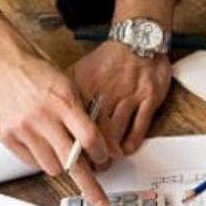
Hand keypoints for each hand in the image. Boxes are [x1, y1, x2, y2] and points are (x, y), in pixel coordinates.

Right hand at [0, 52, 114, 205]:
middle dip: (90, 186)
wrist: (4, 64)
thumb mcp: (72, 88)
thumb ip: (86, 119)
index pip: (90, 139)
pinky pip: (33, 163)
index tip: (105, 162)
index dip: (101, 155)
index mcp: (64, 102)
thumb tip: (102, 152)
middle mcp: (43, 117)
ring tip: (60, 150)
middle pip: (73, 163)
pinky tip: (42, 143)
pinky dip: (42, 160)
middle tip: (102, 203)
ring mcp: (23, 128)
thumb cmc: (42, 77)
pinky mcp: (7, 137)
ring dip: (62, 165)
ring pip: (52, 168)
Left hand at [71, 41, 171, 156]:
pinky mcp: (148, 98)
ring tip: (107, 160)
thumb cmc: (110, 60)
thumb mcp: (81, 72)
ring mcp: (129, 94)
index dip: (73, 140)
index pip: (75, 119)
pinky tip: (126, 150)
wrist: (137, 40)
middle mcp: (106, 90)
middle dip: (93, 153)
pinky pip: (139, 126)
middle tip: (92, 165)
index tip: (71, 154)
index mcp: (85, 84)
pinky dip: (132, 142)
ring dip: (112, 151)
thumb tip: (57, 118)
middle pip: (95, 130)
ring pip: (117, 131)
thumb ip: (69, 95)